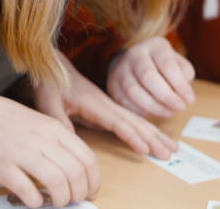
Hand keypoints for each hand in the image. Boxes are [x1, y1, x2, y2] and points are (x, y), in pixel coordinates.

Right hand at [0, 93, 99, 207]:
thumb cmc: (10, 123)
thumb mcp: (42, 124)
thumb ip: (60, 145)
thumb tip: (79, 174)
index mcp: (55, 129)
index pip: (88, 159)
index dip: (94, 182)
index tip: (91, 192)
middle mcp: (41, 140)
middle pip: (75, 173)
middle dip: (80, 194)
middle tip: (74, 200)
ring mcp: (22, 153)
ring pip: (57, 182)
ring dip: (62, 200)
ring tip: (57, 202)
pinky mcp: (2, 167)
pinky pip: (27, 190)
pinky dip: (36, 201)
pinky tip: (36, 201)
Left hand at [35, 50, 177, 160]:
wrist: (50, 67)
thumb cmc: (48, 84)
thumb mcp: (47, 102)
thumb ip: (58, 120)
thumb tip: (71, 141)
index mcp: (93, 103)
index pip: (117, 121)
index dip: (131, 136)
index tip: (146, 149)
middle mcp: (105, 103)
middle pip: (134, 121)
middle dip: (154, 137)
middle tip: (171, 152)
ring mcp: (107, 105)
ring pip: (136, 120)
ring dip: (155, 134)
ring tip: (173, 147)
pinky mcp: (106, 108)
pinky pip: (130, 120)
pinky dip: (145, 130)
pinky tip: (154, 138)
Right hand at [106, 36, 194, 117]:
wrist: (134, 63)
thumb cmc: (162, 65)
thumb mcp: (177, 63)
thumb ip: (184, 74)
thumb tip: (184, 92)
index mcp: (154, 45)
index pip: (167, 64)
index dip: (180, 84)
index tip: (190, 100)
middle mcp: (134, 54)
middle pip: (148, 76)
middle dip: (166, 96)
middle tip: (180, 108)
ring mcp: (121, 69)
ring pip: (134, 91)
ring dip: (154, 107)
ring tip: (169, 112)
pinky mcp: (113, 85)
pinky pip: (125, 102)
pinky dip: (141, 111)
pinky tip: (154, 113)